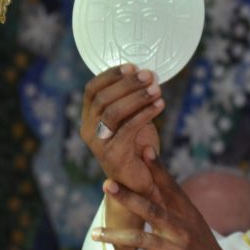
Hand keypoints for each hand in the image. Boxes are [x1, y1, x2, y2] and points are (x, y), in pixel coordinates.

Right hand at [80, 64, 163, 197]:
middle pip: (103, 98)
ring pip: (113, 112)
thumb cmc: (137, 147)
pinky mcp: (112, 155)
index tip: (132, 67)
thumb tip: (147, 75)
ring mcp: (98, 144)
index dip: (111, 75)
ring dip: (137, 97)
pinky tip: (160, 105)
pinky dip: (145, 113)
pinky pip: (128, 128)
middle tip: (149, 76)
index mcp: (89, 118)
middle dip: (128, 84)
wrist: (141, 182)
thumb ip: (134, 100)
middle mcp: (88, 130)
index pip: (92, 90)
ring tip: (157, 89)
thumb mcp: (133, 118)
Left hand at [92, 149, 241, 249]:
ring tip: (95, 234)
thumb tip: (152, 184)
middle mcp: (182, 230)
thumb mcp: (194, 226)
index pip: (171, 188)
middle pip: (152, 209)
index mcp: (188, 215)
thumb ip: (174, 208)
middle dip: (127, 196)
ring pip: (140, 238)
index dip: (157, 169)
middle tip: (107, 185)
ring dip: (114, 235)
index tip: (143, 150)